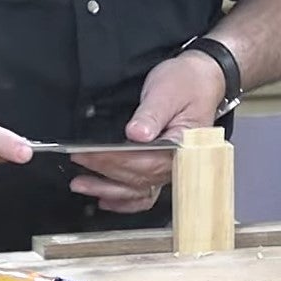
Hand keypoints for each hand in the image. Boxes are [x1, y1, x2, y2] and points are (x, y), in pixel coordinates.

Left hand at [70, 50, 224, 212]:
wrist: (202, 80)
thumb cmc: (187, 83)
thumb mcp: (167, 92)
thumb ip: (152, 114)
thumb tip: (136, 134)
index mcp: (183, 146)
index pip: (146, 161)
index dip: (115, 160)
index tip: (89, 154)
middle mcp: (178, 163)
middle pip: (138, 176)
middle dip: (105, 170)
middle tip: (78, 159)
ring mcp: (170, 168)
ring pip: (137, 189)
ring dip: (109, 189)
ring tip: (81, 184)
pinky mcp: (161, 167)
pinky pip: (144, 193)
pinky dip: (125, 201)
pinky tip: (105, 200)